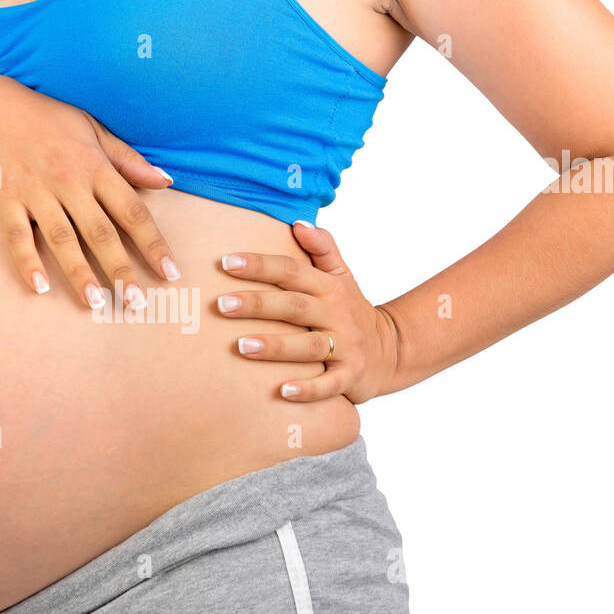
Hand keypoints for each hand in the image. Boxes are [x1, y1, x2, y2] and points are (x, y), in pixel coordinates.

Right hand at [0, 74, 180, 308]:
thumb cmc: (47, 119)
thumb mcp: (93, 130)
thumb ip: (128, 160)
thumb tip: (166, 181)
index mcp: (94, 166)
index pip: (132, 211)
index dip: (153, 244)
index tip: (170, 273)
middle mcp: (68, 181)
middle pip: (100, 232)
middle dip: (121, 269)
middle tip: (137, 303)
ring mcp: (35, 192)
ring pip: (62, 239)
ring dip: (79, 272)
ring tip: (94, 303)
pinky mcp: (5, 200)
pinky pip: (17, 236)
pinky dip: (27, 262)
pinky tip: (39, 287)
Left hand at [215, 222, 398, 403]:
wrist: (391, 351)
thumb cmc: (351, 310)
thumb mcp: (342, 276)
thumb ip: (322, 248)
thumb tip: (298, 221)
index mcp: (329, 287)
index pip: (292, 271)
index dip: (261, 265)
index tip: (226, 262)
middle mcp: (337, 314)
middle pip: (294, 306)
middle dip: (258, 304)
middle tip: (222, 304)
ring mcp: (346, 347)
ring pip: (308, 346)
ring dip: (276, 347)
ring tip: (242, 347)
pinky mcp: (350, 376)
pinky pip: (329, 384)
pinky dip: (308, 389)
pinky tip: (282, 392)